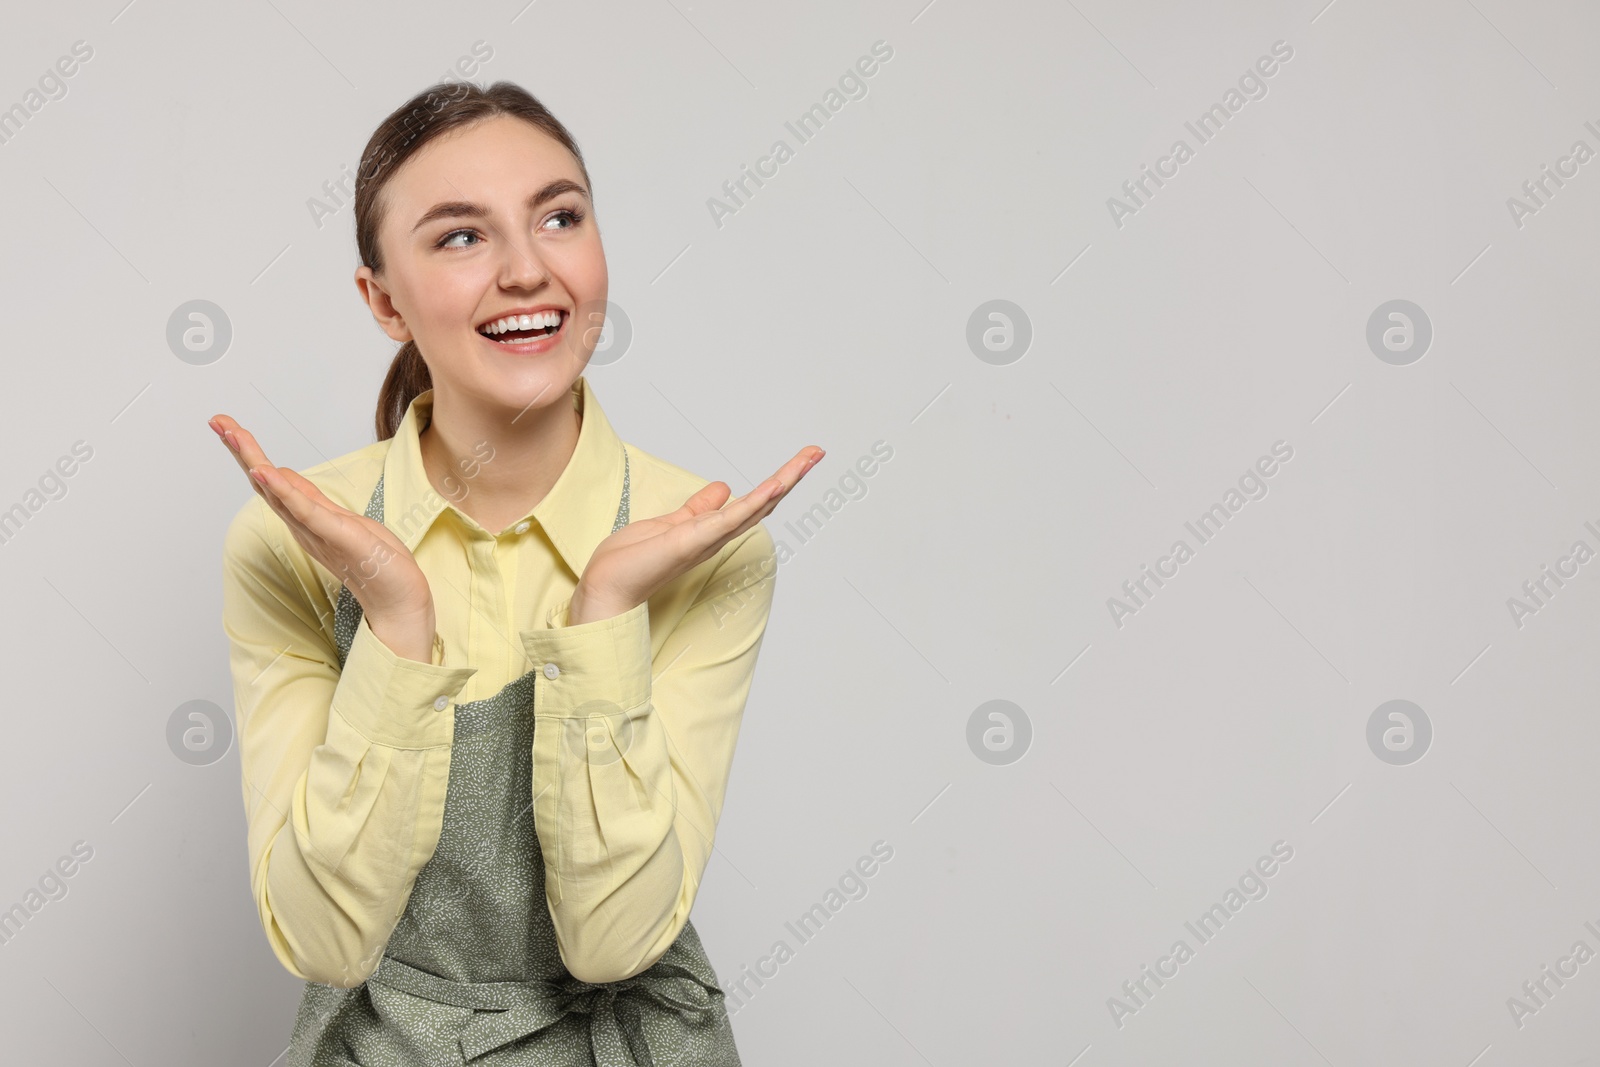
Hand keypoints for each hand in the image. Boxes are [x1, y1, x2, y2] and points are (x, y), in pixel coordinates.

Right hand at [209, 414, 437, 658]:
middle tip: (217, 421)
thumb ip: (311, 500)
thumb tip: (283, 475)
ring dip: (255, 460)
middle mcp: (304, 525)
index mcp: (307, 519)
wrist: (399, 602)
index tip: (228, 426)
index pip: (273, 480)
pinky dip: (284, 491)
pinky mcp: (336, 535)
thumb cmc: (377, 564)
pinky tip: (265, 472)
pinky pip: (304, 511)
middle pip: (265, 482)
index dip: (251, 453)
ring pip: (278, 491)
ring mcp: (317, 531)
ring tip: (233, 434)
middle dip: (241, 450)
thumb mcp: (342, 520)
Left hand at [570, 446, 822, 623]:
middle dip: (791, 477)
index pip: (753, 502)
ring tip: (807, 460)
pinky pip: (730, 520)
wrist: (608, 587)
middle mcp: (717, 536)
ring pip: (755, 508)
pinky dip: (754, 503)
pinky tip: (774, 487)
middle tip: (816, 452)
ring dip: (783, 483)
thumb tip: (724, 487)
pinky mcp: (693, 541)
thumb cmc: (632, 562)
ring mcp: (708, 539)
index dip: (778, 482)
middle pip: (764, 503)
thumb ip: (699, 507)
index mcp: (713, 530)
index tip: (800, 460)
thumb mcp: (671, 523)